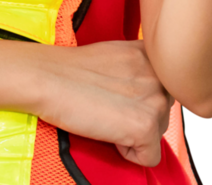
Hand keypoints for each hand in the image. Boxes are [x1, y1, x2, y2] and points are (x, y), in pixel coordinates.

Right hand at [32, 40, 173, 166]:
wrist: (47, 78)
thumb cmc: (71, 68)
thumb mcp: (118, 54)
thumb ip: (140, 68)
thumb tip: (146, 91)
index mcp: (153, 55)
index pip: (164, 89)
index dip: (141, 99)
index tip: (121, 97)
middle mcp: (159, 75)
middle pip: (163, 112)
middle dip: (140, 116)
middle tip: (110, 107)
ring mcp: (154, 101)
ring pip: (158, 133)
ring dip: (134, 133)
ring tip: (106, 116)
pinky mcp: (144, 127)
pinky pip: (150, 156)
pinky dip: (129, 153)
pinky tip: (108, 132)